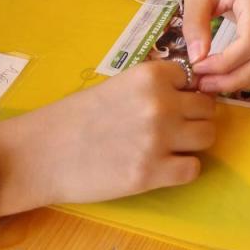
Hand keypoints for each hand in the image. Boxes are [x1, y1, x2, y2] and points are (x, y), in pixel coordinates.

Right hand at [0, 61, 216, 214]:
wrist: (42, 154)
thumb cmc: (76, 116)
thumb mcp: (119, 85)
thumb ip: (154, 87)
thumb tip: (190, 92)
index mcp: (151, 76)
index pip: (193, 80)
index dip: (184, 93)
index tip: (170, 103)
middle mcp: (161, 103)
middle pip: (207, 109)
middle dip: (194, 118)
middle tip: (173, 129)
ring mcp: (159, 139)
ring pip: (207, 137)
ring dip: (192, 143)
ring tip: (168, 148)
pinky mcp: (152, 173)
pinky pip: (193, 169)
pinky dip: (182, 169)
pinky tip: (162, 168)